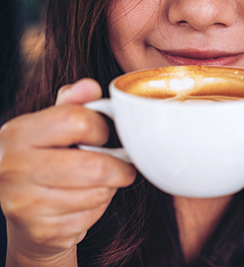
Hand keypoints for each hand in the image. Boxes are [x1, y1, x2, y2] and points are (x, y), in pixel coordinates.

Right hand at [0, 79, 135, 265]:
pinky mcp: (43, 230)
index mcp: (18, 134)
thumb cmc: (43, 161)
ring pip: (98, 192)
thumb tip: (90, 86)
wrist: (23, 212)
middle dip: (119, 167)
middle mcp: (14, 168)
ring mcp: (26, 203)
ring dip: (109, 187)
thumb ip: (71, 105)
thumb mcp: (49, 127)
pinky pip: (92, 214)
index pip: (75, 121)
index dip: (101, 127)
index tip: (105, 134)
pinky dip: (99, 207)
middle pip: (94, 166)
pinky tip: (85, 201)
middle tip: (122, 166)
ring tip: (98, 182)